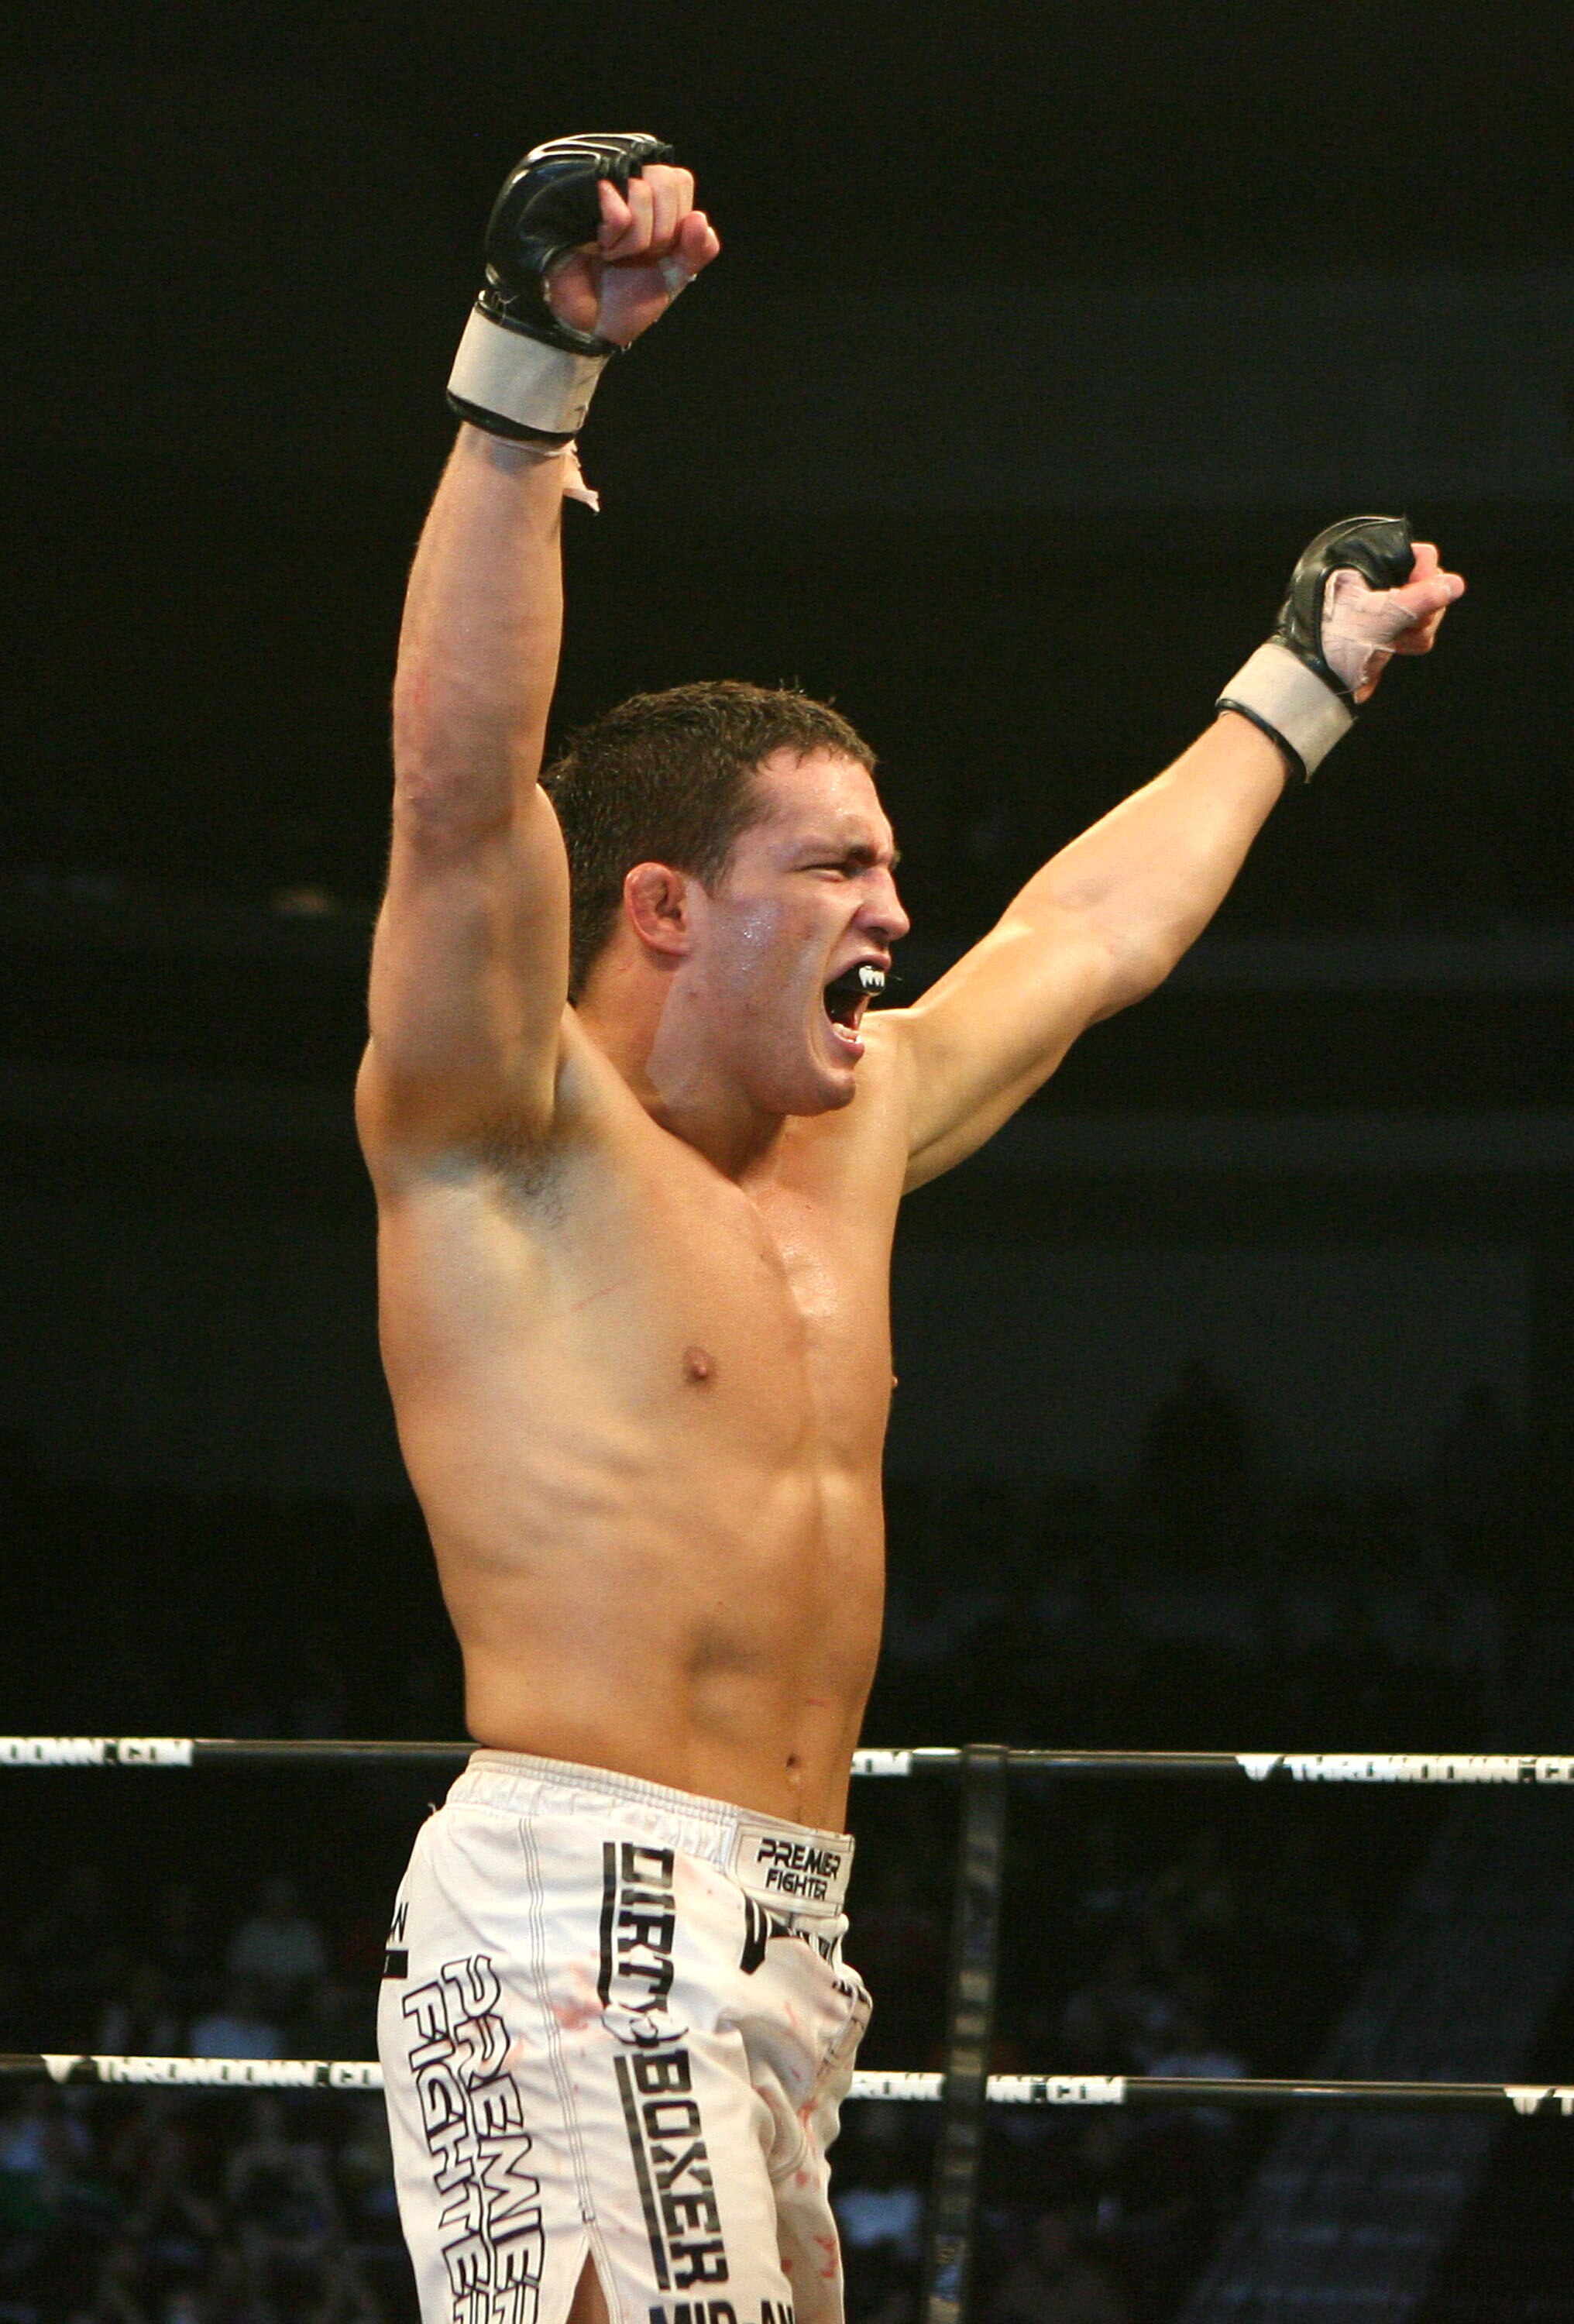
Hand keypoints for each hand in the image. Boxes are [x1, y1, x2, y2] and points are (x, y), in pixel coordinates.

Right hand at [546, 168, 720, 348]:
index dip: (677, 220)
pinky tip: (598, 247)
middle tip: (636, 255)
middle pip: (665, 179)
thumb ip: (698, 250)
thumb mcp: (675, 275)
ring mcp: (600, 191)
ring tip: (613, 253)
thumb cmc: (627, 299)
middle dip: (661, 232)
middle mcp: (626, 186)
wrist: (591, 326)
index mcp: (652, 199)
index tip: (658, 251)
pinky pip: (617, 208)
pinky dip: (615, 235)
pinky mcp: (576, 199)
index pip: (679, 180)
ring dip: (635, 239)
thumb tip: (699, 219)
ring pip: (641, 191)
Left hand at [1327, 540, 1465, 703]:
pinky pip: (1419, 630)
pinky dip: (1411, 642)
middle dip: (1423, 612)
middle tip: (1404, 627)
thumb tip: (1455, 584)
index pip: (1422, 557)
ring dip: (1417, 631)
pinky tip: (1393, 648)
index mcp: (1372, 564)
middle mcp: (1381, 581)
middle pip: (1431, 586)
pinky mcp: (1389, 628)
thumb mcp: (1378, 617)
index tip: (1419, 599)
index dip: (1427, 579)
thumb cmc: (1334, 640)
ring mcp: (1387, 605)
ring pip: (1428, 611)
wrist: (1314, 678)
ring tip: (1393, 641)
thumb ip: (1419, 599)